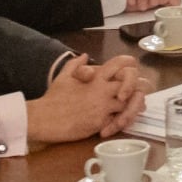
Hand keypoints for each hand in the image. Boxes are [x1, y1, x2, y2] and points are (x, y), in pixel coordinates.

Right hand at [29, 55, 145, 143]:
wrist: (43, 118)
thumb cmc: (52, 99)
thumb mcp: (63, 77)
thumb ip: (75, 65)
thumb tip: (84, 55)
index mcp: (95, 77)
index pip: (121, 64)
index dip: (130, 67)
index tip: (131, 74)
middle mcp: (102, 90)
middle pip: (132, 84)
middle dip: (138, 89)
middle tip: (137, 97)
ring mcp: (102, 106)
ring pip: (129, 105)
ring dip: (132, 109)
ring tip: (130, 113)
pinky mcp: (100, 123)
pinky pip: (118, 122)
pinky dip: (120, 123)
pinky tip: (115, 125)